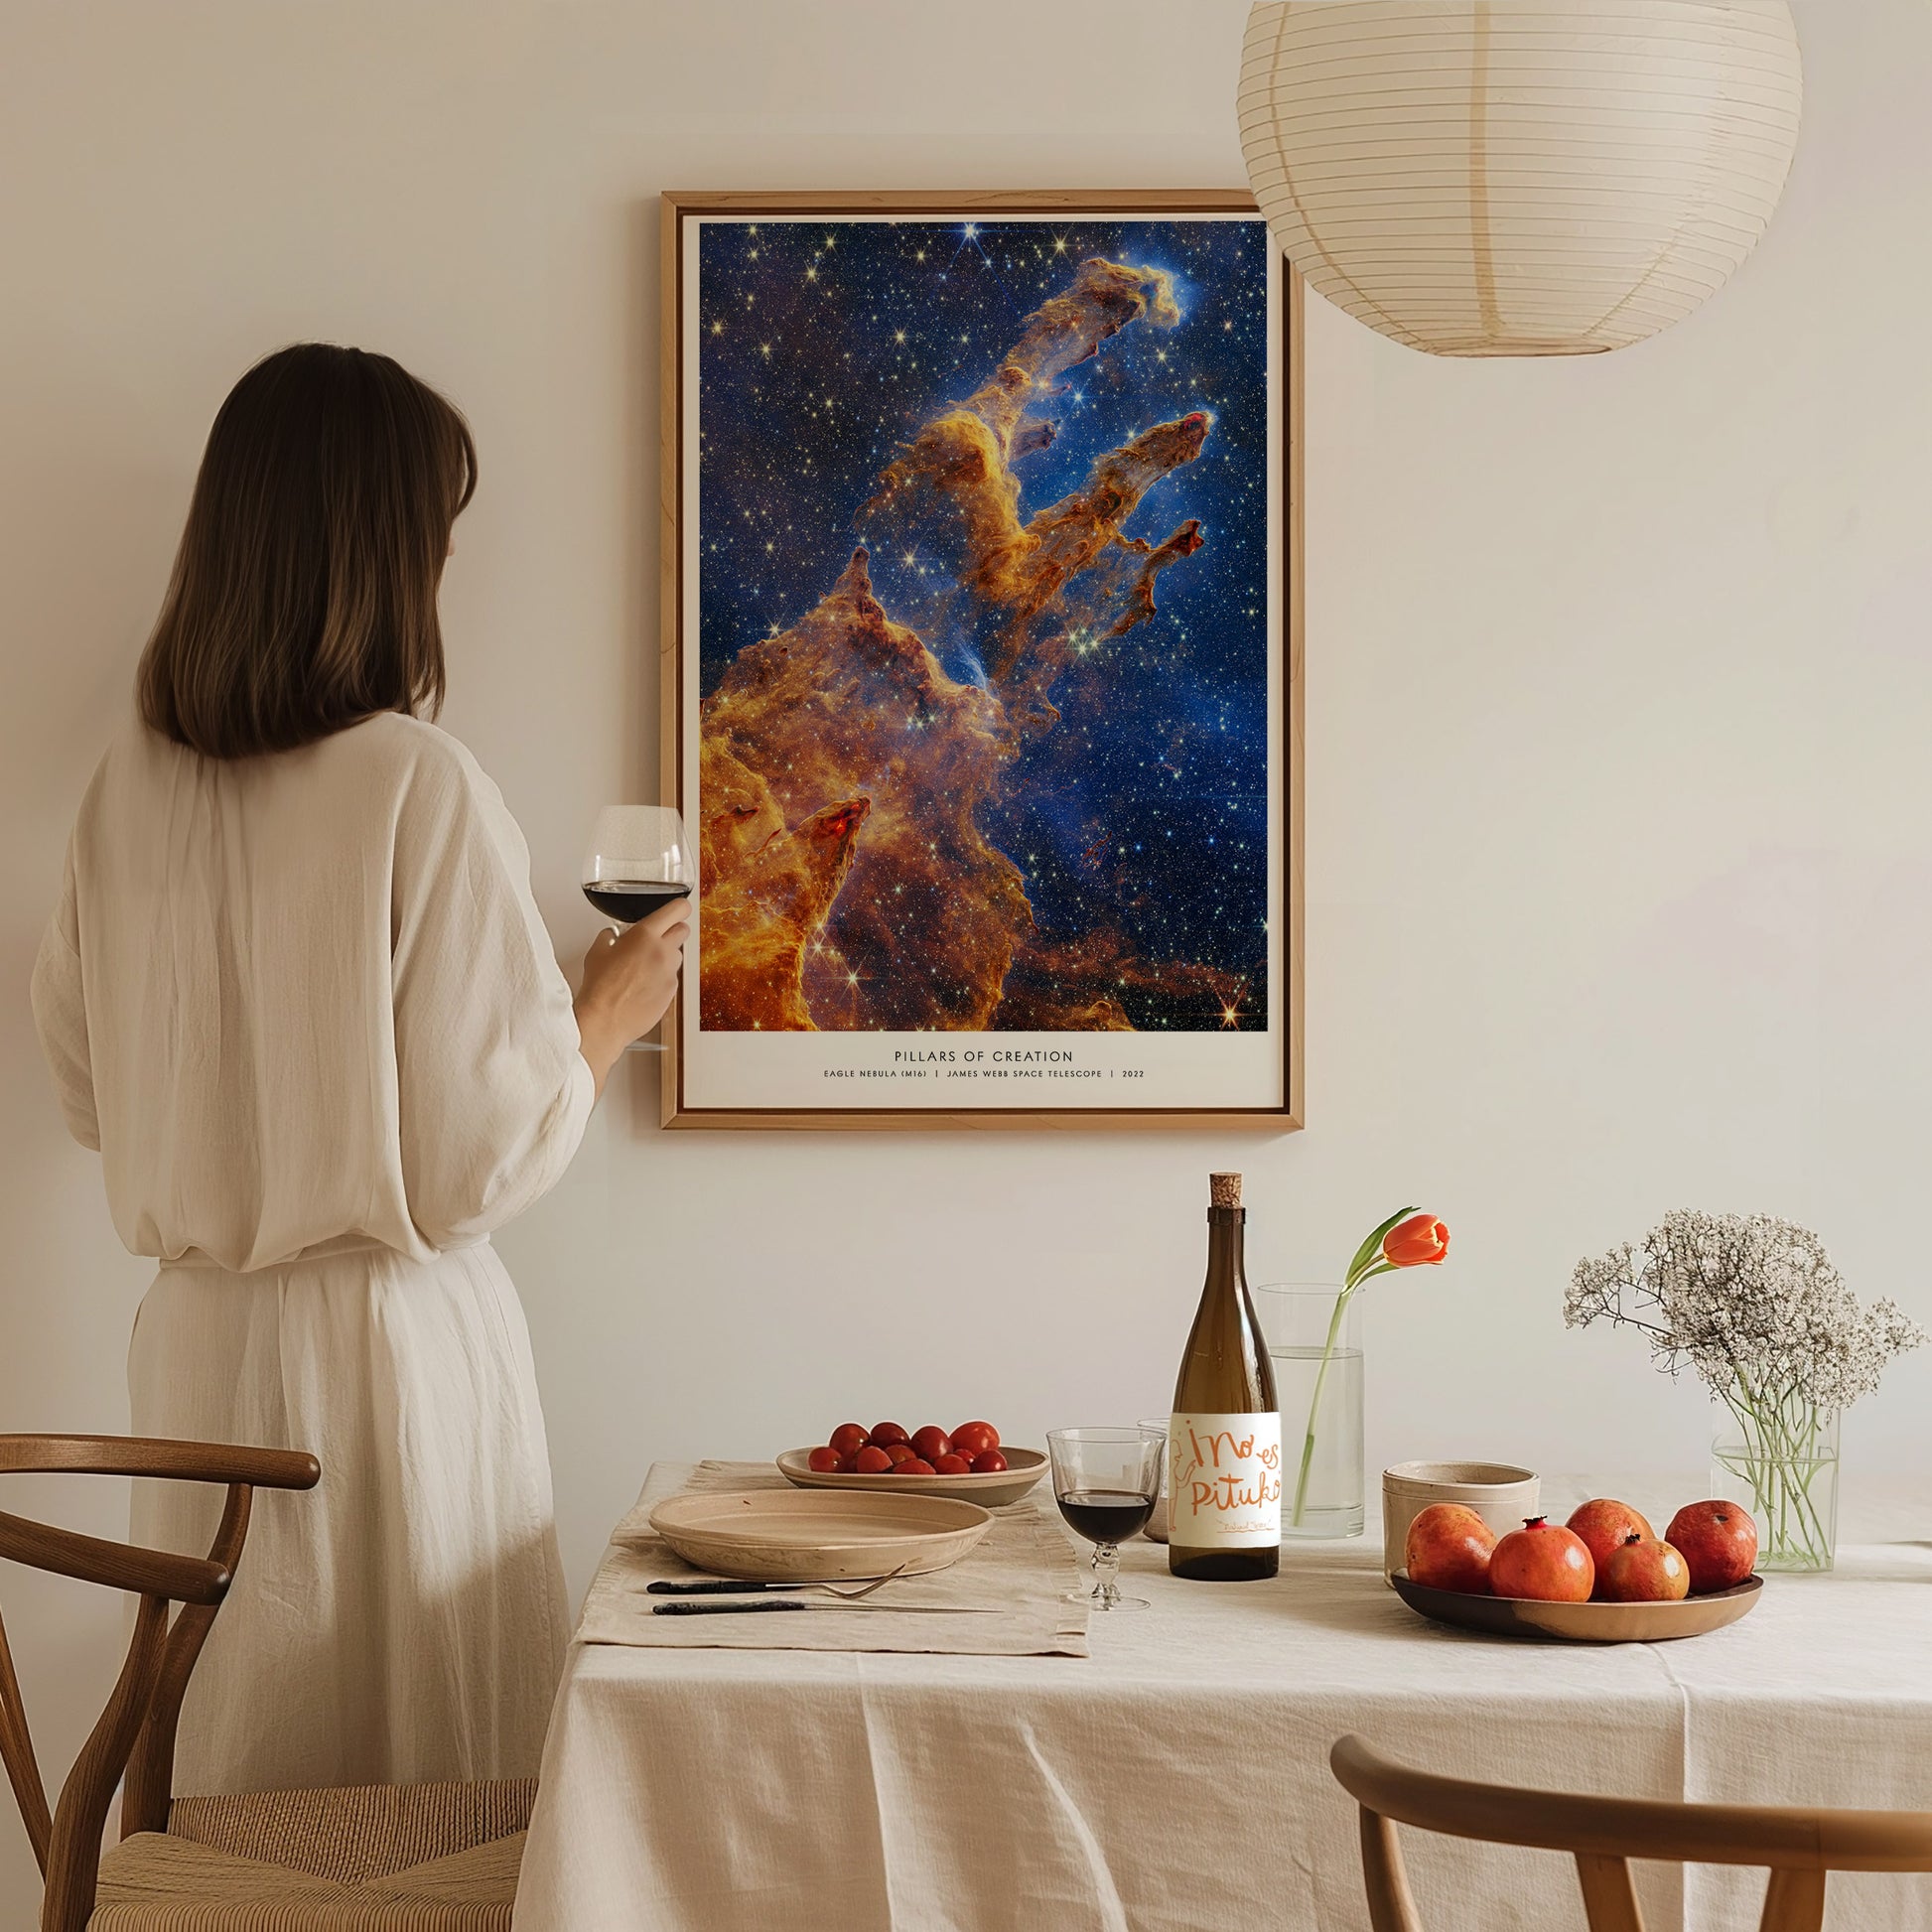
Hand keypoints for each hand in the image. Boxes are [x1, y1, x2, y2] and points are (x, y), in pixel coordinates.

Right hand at [574, 895, 690, 1095]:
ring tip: (644, 967)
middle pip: (683, 930)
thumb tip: (613, 935)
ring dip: (666, 956)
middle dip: (672, 931)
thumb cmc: (600, 988)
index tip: (678, 909)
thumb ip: (610, 936)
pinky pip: (672, 978)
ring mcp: (670, 972)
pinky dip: (662, 978)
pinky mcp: (672, 992)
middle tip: (657, 938)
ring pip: (678, 956)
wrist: (605, 1020)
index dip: (680, 908)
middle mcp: (663, 951)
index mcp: (645, 935)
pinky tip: (644, 986)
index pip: (678, 910)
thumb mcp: (597, 952)